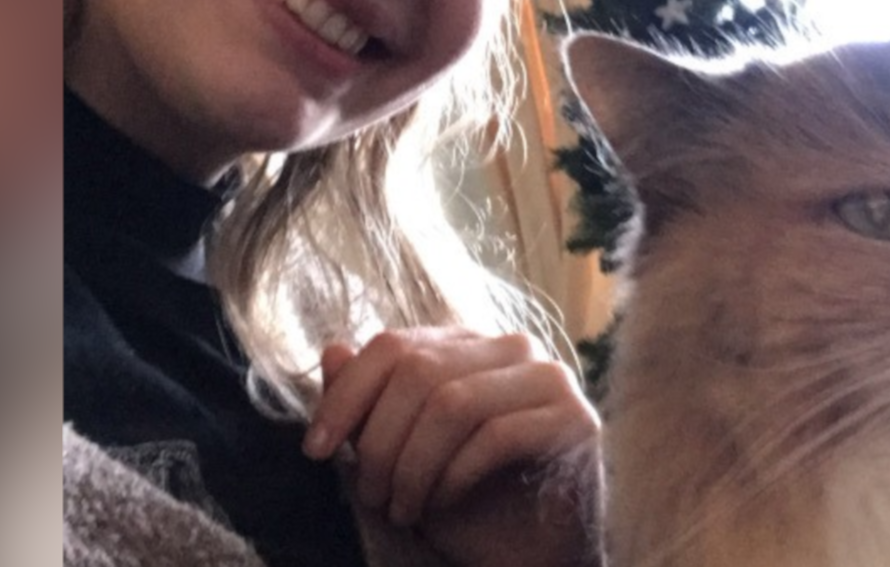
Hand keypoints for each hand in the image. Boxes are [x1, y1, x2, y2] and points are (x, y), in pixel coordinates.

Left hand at [304, 327, 603, 566]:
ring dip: (413, 465)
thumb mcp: (400, 455)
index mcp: (467, 346)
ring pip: (453, 402)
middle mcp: (511, 348)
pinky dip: (455, 476)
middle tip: (370, 494)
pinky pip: (496, 436)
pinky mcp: (575, 417)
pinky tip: (443, 504)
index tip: (314, 448)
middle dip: (380, 440)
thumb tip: (332, 350)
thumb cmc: (466, 503)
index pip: (393, 345)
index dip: (346, 394)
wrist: (529, 557)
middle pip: (418, 370)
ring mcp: (549, 378)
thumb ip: (369, 403)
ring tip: (402, 508)